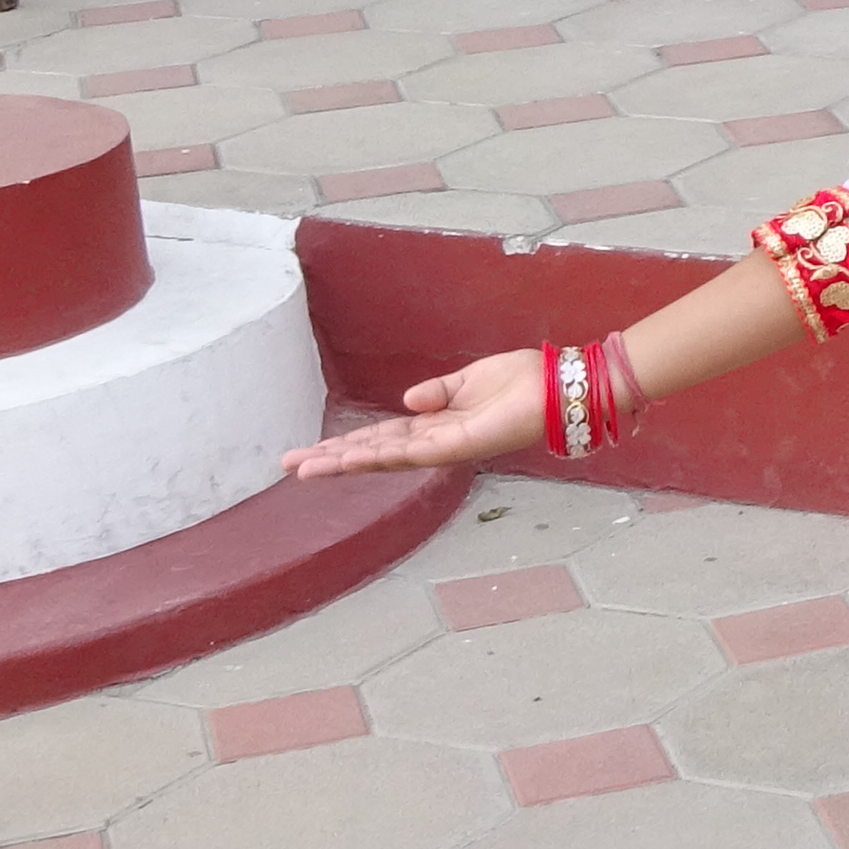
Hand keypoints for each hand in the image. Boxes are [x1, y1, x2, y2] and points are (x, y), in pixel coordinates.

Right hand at [287, 349, 550, 477]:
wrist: (558, 385)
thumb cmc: (523, 382)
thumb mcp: (470, 380)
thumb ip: (438, 392)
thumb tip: (406, 400)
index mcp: (438, 425)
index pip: (383, 439)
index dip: (349, 444)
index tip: (314, 450)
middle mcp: (436, 442)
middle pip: (374, 453)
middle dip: (332, 459)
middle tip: (290, 466)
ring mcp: (444, 448)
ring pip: (382, 458)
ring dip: (343, 463)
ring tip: (305, 468)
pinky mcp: (457, 447)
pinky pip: (410, 453)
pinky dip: (377, 456)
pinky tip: (349, 459)